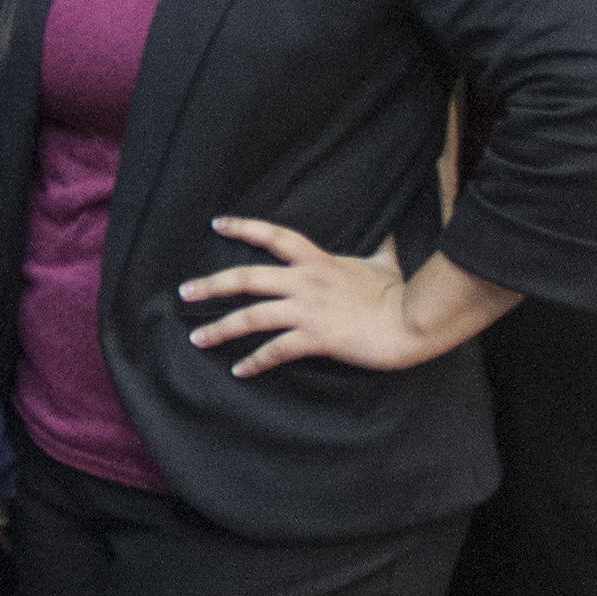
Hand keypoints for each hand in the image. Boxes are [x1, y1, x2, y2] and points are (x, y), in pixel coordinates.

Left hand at [183, 219, 519, 375]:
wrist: (413, 321)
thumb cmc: (400, 293)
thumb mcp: (385, 262)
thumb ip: (381, 247)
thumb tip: (391, 233)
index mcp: (317, 261)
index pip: (274, 236)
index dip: (244, 228)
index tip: (217, 224)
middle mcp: (305, 282)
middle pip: (246, 278)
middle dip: (211, 285)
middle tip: (184, 292)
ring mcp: (307, 310)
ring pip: (251, 317)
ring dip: (220, 329)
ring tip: (197, 340)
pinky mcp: (315, 338)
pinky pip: (275, 351)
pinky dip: (254, 362)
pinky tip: (239, 371)